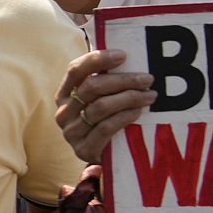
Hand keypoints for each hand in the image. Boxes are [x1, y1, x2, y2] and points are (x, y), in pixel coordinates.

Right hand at [55, 47, 155, 164]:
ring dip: (128, 98)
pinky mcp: (83, 149)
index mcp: (63, 94)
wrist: (105, 158)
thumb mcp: (100, 100)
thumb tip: (128, 56)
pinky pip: (106, 127)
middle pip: (91, 87)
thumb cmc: (105, 121)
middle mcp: (63, 112)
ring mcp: (71, 132)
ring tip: (149, 95)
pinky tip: (138, 111)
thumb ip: (105, 82)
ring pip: (100, 107)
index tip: (123, 55)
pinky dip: (125, 116)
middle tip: (147, 79)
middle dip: (122, 80)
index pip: (75, 70)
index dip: (98, 60)